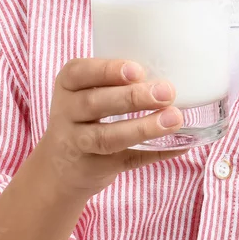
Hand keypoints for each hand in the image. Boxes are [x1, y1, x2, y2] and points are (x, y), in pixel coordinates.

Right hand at [35, 58, 190, 198]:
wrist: (57, 169)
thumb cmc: (85, 117)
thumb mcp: (87, 93)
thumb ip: (119, 82)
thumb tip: (176, 73)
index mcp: (68, 86)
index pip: (79, 73)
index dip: (108, 71)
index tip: (138, 71)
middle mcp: (66, 114)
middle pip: (94, 103)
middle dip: (132, 97)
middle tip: (166, 92)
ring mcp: (77, 144)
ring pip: (106, 137)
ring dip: (143, 127)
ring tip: (173, 119)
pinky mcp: (93, 169)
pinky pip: (126, 160)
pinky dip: (156, 153)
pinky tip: (180, 144)